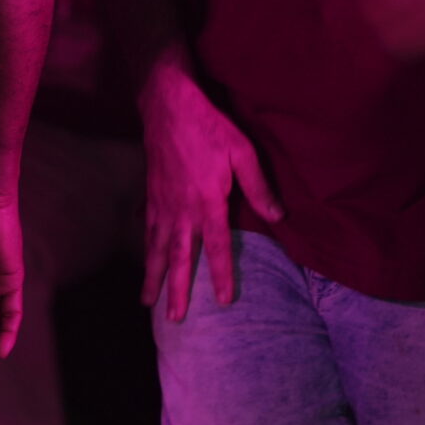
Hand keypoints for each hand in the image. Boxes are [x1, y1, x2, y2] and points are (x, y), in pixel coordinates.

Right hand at [139, 57, 283, 321]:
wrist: (168, 105)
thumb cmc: (209, 126)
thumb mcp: (242, 152)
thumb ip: (259, 186)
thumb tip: (278, 216)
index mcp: (207, 202)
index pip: (217, 247)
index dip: (221, 275)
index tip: (223, 300)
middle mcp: (182, 210)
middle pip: (180, 258)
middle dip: (177, 290)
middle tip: (175, 319)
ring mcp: (162, 204)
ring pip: (157, 249)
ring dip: (154, 277)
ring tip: (149, 304)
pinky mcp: (151, 195)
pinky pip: (148, 231)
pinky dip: (146, 251)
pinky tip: (146, 262)